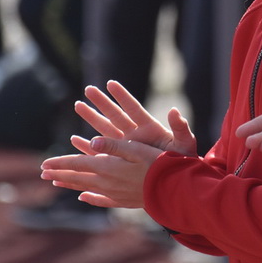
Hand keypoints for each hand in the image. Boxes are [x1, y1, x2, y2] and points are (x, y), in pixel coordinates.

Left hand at [40, 136, 161, 208]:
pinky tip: (83, 197)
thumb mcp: (137, 149)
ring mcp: (113, 193)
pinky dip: (89, 197)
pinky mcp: (122, 200)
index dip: (60, 162)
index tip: (44, 163)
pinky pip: (100, 200)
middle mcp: (106, 182)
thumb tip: (90, 141)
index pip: (77, 164)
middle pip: (77, 177)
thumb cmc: (158, 165)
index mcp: (108, 167)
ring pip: (85, 188)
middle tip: (43, 173)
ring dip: (69, 184)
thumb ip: (114, 145)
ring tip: (56, 182)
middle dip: (59, 173)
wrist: (172, 190)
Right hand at [76, 80, 197, 156]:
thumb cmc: (183, 159)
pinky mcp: (121, 160)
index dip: (123, 96)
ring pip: (105, 130)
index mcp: (150, 128)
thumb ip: (180, 127)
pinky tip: (76, 140)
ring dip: (92, 117)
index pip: (133, 108)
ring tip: (78, 104)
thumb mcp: (184, 142)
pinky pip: (101, 152)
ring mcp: (126, 147)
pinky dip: (89, 146)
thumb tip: (174, 110)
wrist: (178, 179)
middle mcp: (135, 134)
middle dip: (102, 102)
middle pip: (115, 115)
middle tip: (89, 89)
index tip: (111, 83)